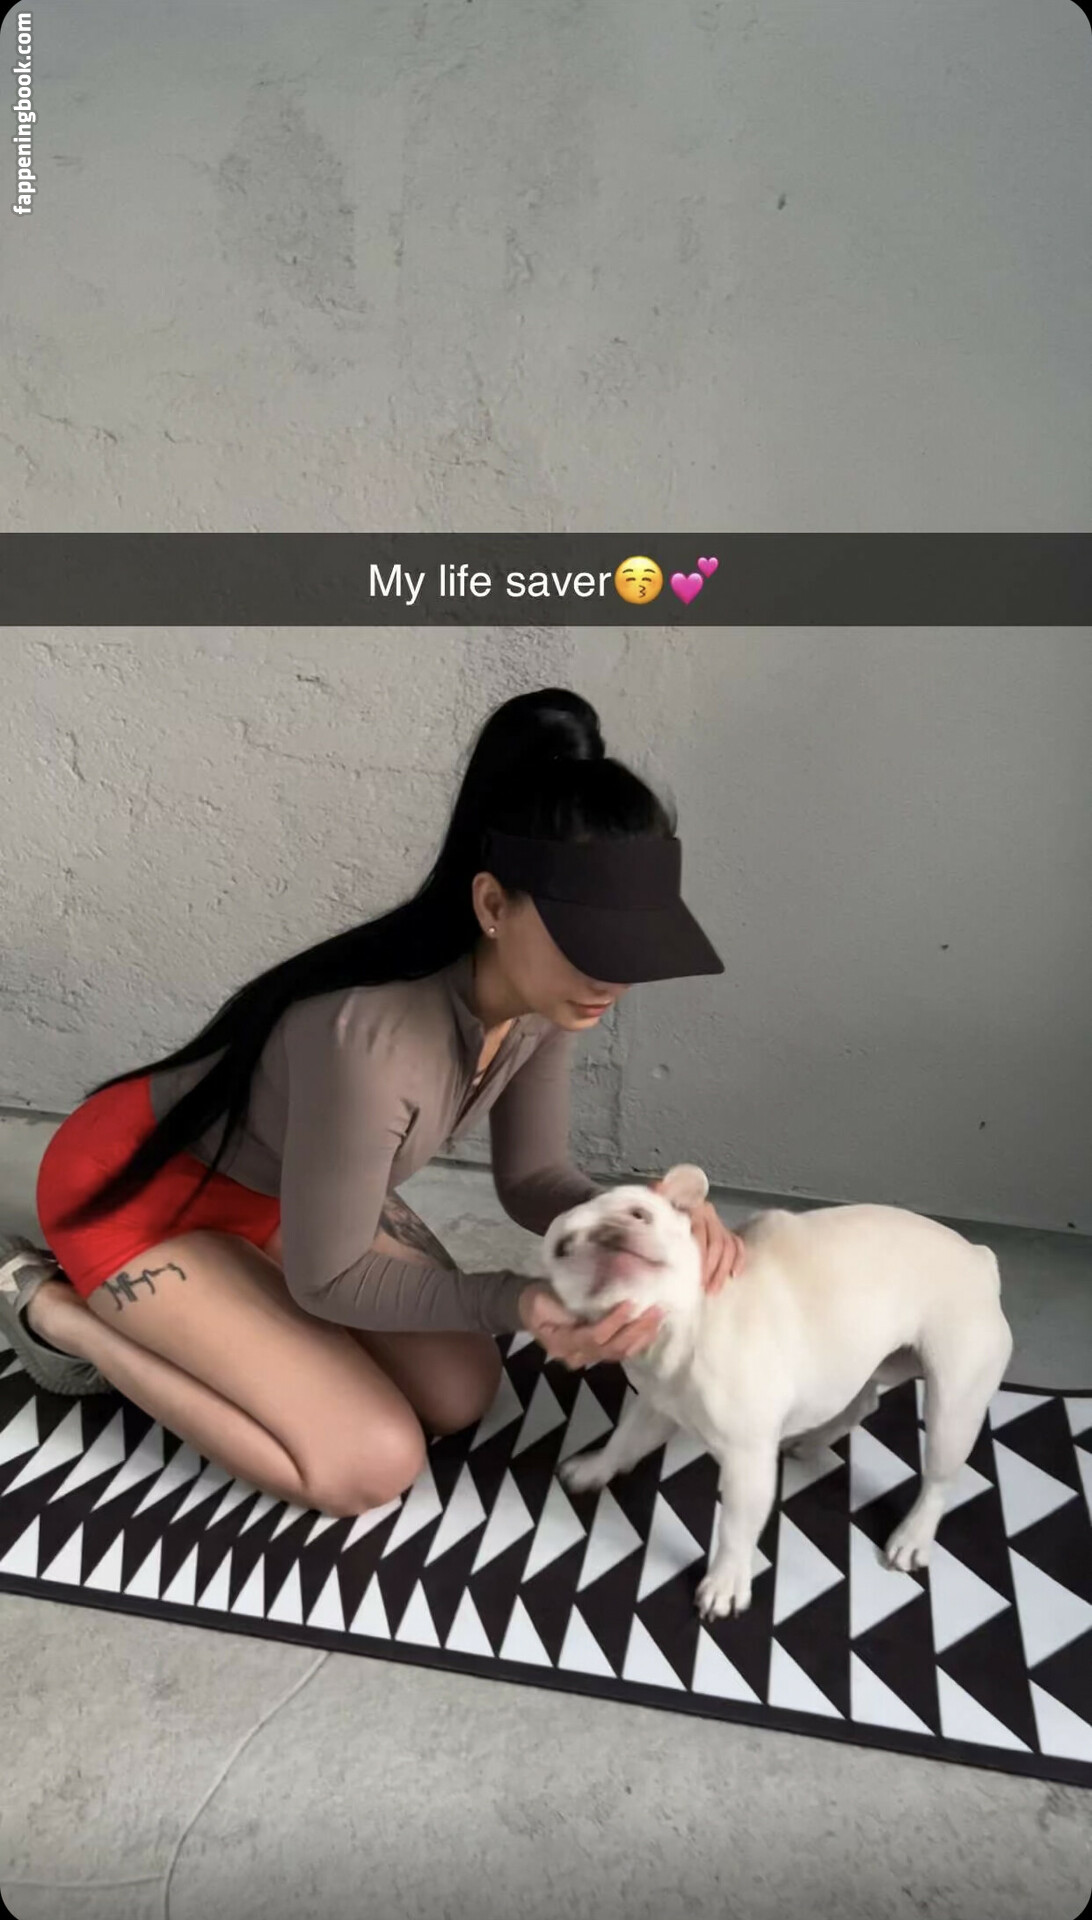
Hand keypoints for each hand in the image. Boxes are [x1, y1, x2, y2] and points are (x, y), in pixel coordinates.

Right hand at [518, 1284, 663, 1370]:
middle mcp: (576, 1356)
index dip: (614, 1322)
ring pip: (620, 1353)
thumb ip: (565, 1304)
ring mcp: (588, 1358)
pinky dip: (639, 1340)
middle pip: (612, 1349)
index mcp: (561, 1343)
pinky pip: (621, 1351)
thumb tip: (595, 1299)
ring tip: (659, 1317)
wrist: (529, 1308)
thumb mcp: (542, 1298)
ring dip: (642, 1336)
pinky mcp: (598, 1353)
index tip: (630, 1303)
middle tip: (655, 1310)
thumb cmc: (537, 1300)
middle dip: (636, 1330)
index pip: (593, 1336)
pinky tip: (652, 1328)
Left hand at [650, 1183, 745, 1294]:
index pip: (699, 1233)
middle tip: (701, 1287)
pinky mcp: (725, 1231)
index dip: (698, 1257)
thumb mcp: (650, 1206)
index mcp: (690, 1206)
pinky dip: (738, 1260)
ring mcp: (717, 1222)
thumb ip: (655, 1199)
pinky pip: (738, 1245)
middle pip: (716, 1243)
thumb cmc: (654, 1212)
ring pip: (728, 1247)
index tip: (691, 1276)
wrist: (661, 1208)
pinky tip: (733, 1274)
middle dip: (710, 1269)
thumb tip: (658, 1188)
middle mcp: (706, 1212)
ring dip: (721, 1271)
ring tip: (712, 1289)